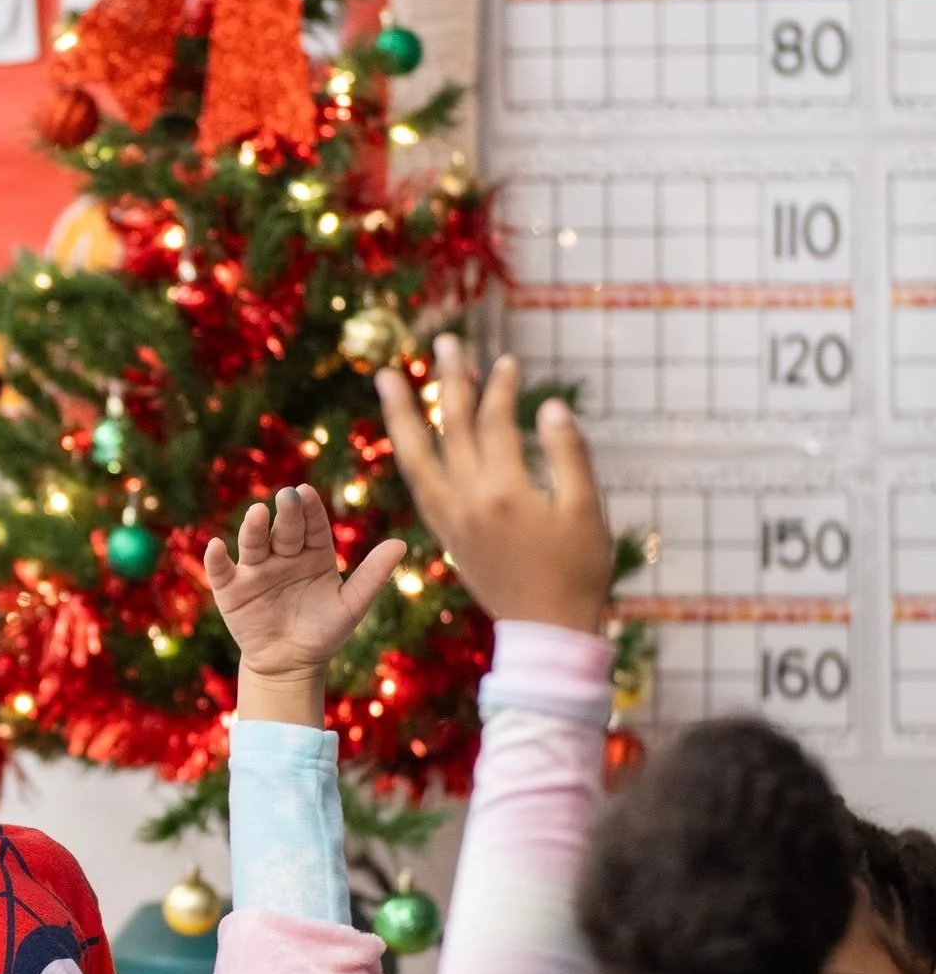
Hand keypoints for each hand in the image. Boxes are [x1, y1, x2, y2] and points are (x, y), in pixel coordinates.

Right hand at [204, 484, 404, 724]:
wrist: (291, 666)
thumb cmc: (323, 633)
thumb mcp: (351, 605)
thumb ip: (373, 575)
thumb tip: (401, 544)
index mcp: (313, 554)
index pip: (312, 526)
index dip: (310, 510)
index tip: (307, 492)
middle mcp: (283, 556)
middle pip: (284, 530)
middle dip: (285, 513)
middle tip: (286, 498)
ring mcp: (256, 571)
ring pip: (253, 544)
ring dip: (253, 528)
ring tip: (258, 514)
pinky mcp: (232, 590)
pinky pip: (222, 572)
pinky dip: (216, 559)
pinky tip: (217, 546)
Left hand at [376, 339, 611, 633]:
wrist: (547, 632)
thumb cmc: (579, 572)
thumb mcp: (586, 511)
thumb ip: (568, 455)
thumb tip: (550, 406)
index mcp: (504, 491)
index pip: (494, 424)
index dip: (501, 388)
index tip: (507, 360)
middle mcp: (466, 501)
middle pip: (452, 428)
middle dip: (449, 382)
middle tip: (443, 342)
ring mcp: (449, 518)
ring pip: (417, 455)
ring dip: (404, 414)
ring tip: (387, 379)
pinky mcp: (444, 534)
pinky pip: (419, 483)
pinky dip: (412, 453)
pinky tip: (409, 435)